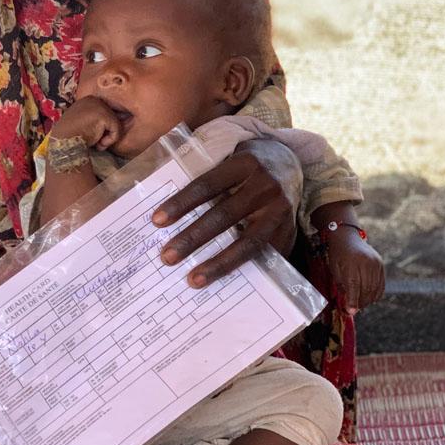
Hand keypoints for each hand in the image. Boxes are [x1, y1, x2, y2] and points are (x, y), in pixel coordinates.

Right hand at [50, 96, 121, 150]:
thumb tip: (115, 123)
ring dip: (108, 138)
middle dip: (106, 132)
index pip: (105, 113)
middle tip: (96, 143)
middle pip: (112, 117)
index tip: (94, 138)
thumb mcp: (83, 124)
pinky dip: (110, 140)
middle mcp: (94, 99)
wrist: (62, 143)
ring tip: (96, 144)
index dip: (103, 128)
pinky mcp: (104, 115)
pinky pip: (117, 130)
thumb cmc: (70, 138)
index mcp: (88, 100)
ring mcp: (99, 106)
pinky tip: (98, 145)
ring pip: (116, 124)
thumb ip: (95, 121)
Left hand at [152, 147, 298, 287]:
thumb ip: (208, 183)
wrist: (288, 166)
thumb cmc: (245, 169)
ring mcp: (279, 210)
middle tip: (167, 257)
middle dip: (192, 238)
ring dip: (218, 263)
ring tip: (193, 279)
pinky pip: (263, 255)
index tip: (156, 221)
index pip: (207, 185)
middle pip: (223, 215)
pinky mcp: (288, 231)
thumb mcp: (229, 162)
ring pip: (246, 241)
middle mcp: (264, 185)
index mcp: (244, 163)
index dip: (181, 203)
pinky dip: (243, 269)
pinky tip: (223, 282)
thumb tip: (169, 215)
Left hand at [325, 229, 384, 313]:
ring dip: (368, 300)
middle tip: (355, 308)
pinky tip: (369, 298)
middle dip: (361, 302)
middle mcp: (365, 262)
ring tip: (361, 303)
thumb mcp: (335, 269)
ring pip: (374, 288)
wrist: (347, 237)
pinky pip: (381, 284)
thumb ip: (342, 287)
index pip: (354, 286)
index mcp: (351, 263)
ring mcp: (375, 263)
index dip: (353, 301)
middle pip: (366, 289)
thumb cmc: (338, 255)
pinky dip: (376, 294)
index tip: (351, 311)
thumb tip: (350, 307)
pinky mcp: (380, 264)